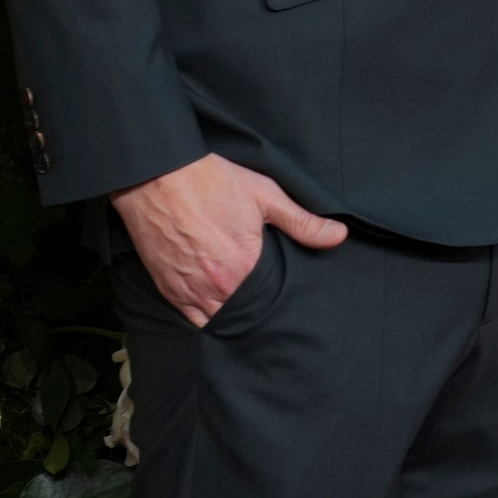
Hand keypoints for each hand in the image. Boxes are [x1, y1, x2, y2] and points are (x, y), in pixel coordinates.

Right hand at [110, 153, 347, 326]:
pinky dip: (207, 318)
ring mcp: (189, 291)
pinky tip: (219, 309)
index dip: (280, 300)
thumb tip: (339, 236)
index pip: (271, 301)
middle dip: (258, 312)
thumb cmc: (213, 182)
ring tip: (248, 310)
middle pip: (245, 314)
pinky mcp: (168, 290)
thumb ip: (303, 222)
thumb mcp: (266, 196)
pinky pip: (192, 319)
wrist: (158, 177)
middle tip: (270, 306)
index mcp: (244, 265)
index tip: (289, 298)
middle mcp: (217, 286)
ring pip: (218, 320)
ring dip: (233, 317)